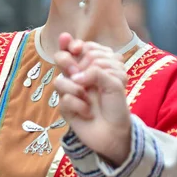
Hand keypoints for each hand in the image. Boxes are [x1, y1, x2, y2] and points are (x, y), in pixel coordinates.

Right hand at [54, 33, 131, 165]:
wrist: (115, 132)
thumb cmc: (116, 105)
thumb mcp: (115, 81)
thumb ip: (96, 71)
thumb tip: (75, 77)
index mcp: (92, 65)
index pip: (78, 48)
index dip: (74, 45)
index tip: (78, 48)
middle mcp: (78, 75)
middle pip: (61, 58)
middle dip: (67, 61)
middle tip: (76, 71)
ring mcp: (70, 90)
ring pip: (59, 80)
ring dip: (76, 88)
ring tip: (87, 97)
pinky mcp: (64, 107)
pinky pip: (65, 99)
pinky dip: (80, 106)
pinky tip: (88, 112)